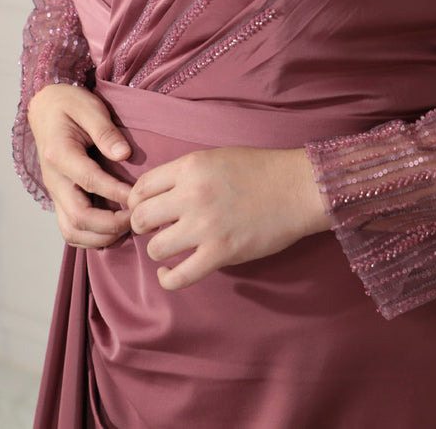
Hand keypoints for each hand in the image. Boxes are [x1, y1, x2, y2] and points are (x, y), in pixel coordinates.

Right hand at [27, 84, 132, 247]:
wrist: (47, 107)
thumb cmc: (70, 105)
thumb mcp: (90, 108)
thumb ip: (106, 132)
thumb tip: (124, 154)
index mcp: (60, 154)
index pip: (89, 181)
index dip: (116, 192)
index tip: (139, 196)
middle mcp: (54, 179)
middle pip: (78, 216)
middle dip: (111, 224)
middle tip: (138, 217)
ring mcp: (55, 192)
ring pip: (72, 230)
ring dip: (101, 236)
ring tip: (129, 227)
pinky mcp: (60, 197)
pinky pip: (70, 228)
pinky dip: (91, 237)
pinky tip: (114, 230)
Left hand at [128, 145, 328, 289]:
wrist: (298, 188)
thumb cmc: (262, 170)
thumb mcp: (217, 157)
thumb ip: (187, 174)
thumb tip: (157, 195)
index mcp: (191, 167)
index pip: (141, 188)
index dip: (137, 202)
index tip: (146, 209)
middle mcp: (192, 195)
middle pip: (141, 218)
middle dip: (143, 226)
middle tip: (156, 228)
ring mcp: (206, 226)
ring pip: (155, 247)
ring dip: (158, 249)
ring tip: (171, 246)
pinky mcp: (221, 253)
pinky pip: (178, 276)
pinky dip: (167, 278)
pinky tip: (168, 272)